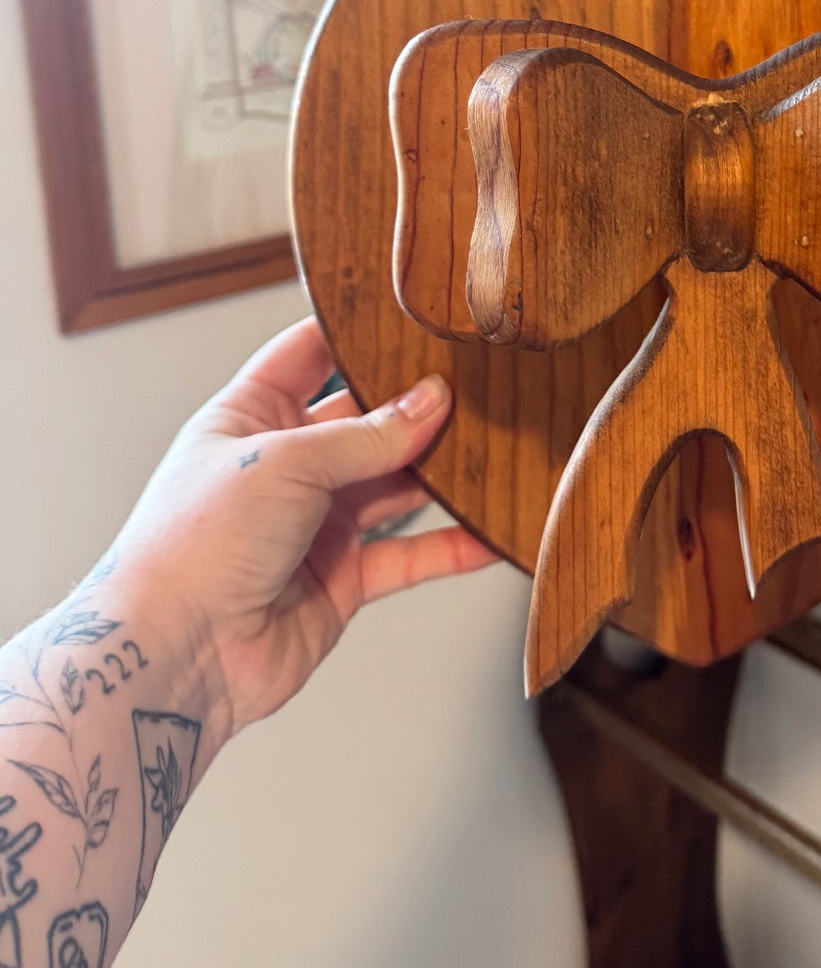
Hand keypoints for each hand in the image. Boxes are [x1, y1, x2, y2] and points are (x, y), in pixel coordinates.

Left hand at [112, 318, 495, 749]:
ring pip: (395, 484)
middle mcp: (285, 467)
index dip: (353, 331)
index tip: (410, 312)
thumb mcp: (283, 462)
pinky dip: (451, 545)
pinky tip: (489, 531)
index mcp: (249, 418)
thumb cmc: (193, 547)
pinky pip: (408, 555)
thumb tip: (432, 402)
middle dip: (416, 405)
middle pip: (365, 421)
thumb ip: (365, 435)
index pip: (306, 355)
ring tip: (496, 447)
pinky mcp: (342, 577)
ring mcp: (316, 523)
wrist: (176, 655)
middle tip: (475, 382)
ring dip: (441, 472)